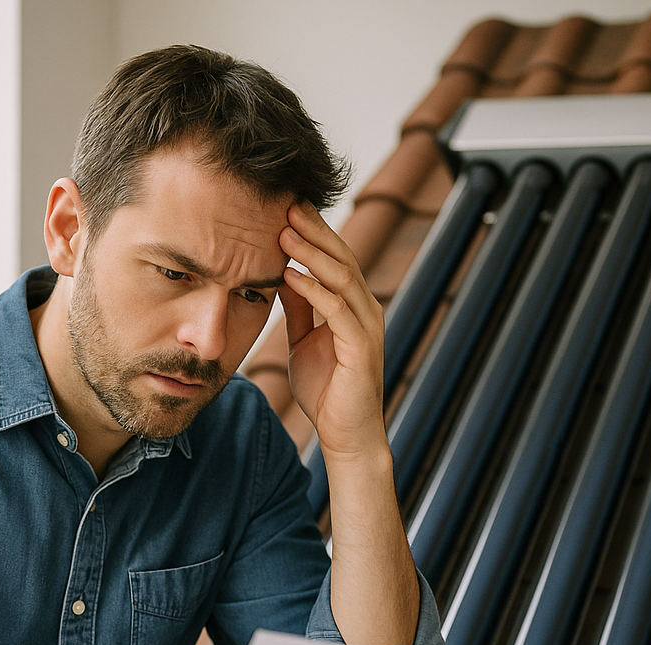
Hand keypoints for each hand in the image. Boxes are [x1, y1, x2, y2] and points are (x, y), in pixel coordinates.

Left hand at [278, 203, 386, 459]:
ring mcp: (367, 328)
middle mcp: (366, 310)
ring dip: (312, 253)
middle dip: (314, 230)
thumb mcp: (303, 343)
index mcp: (354, 306)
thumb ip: (299, 311)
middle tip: (286, 203)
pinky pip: (337, 310)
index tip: (285, 207)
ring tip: (283, 231)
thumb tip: (284, 277)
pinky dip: (314, 290)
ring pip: (343, 277)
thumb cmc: (326, 392)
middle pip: (343, 258)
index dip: (313, 232)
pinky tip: (290, 276)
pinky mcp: (361, 349)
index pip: (335, 258)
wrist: (345, 435)